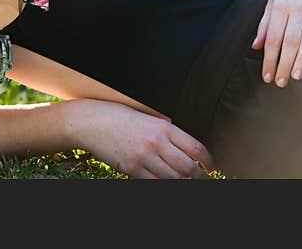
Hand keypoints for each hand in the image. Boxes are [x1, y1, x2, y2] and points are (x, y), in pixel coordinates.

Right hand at [73, 99, 215, 178]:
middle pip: (187, 167)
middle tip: (199, 177)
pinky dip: (163, 185)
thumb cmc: (118, 116)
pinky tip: (165, 182)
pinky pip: (155, 184)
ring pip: (173, 179)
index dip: (208, 161)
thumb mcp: (147, 117)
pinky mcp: (132, 169)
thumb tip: (183, 146)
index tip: (210, 166)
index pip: (195, 148)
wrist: (91, 121)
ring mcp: (144, 157)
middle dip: (197, 176)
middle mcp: (156, 142)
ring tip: (183, 180)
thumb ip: (165, 130)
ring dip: (182, 182)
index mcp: (163, 126)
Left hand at [251, 0, 301, 86]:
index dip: (269, 59)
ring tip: (295, 77)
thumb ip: (265, 23)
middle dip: (283, 64)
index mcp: (280, 7)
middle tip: (280, 83)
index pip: (273, 38)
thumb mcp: (272, 1)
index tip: (266, 76)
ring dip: (301, 59)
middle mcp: (297, 9)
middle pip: (289, 41)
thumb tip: (256, 46)